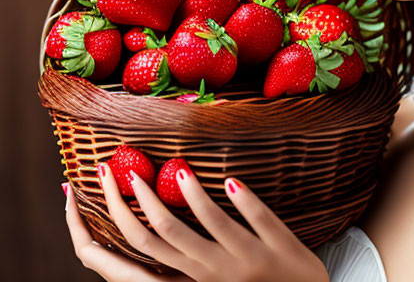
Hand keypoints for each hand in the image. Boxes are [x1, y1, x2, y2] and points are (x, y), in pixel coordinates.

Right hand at [63, 165, 329, 281]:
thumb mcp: (213, 273)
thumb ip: (190, 250)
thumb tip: (159, 217)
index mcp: (193, 274)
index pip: (143, 243)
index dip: (119, 212)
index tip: (107, 178)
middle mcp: (213, 269)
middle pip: (163, 234)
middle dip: (139, 200)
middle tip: (125, 167)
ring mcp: (247, 258)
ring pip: (211, 225)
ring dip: (192, 196)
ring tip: (181, 167)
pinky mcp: (280, 247)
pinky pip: (260, 220)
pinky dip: (245, 201)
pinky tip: (232, 180)